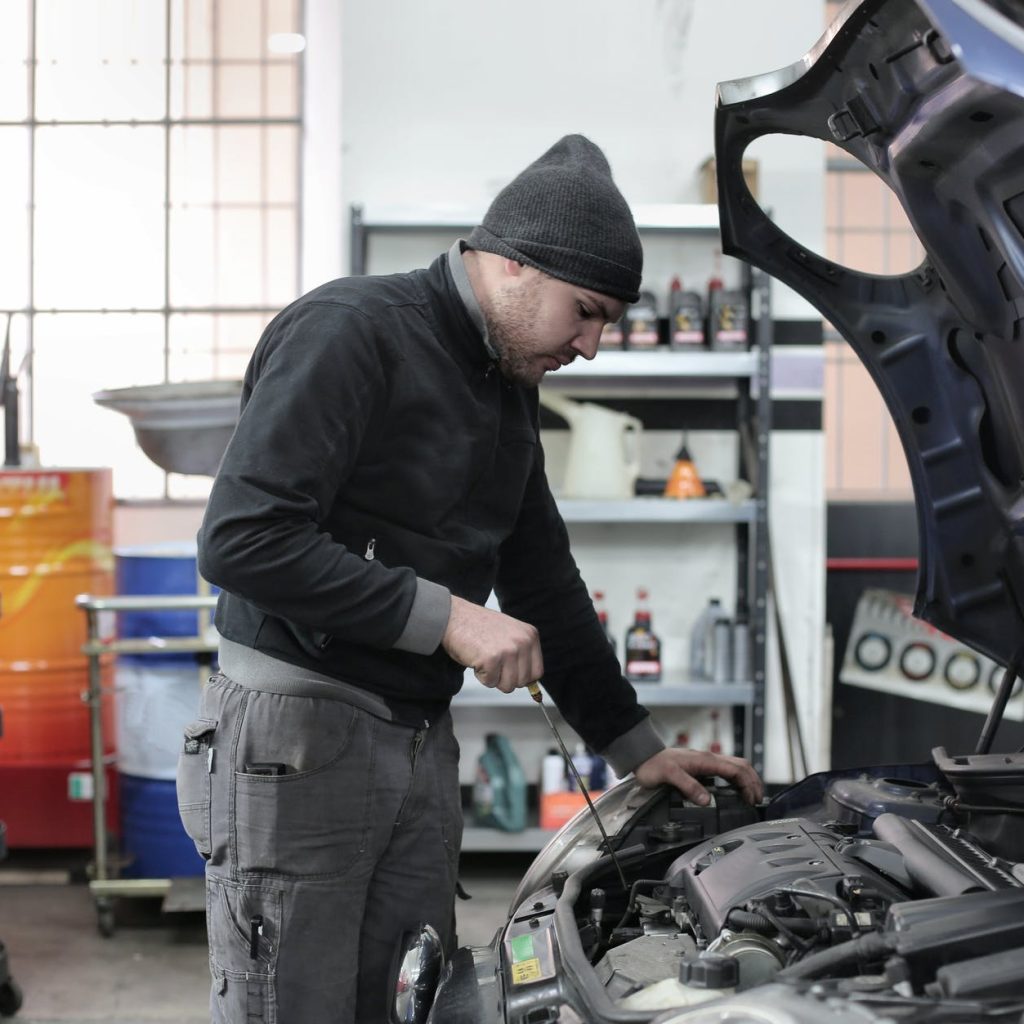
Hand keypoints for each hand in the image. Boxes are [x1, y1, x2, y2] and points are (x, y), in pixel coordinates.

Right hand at [442, 596, 543, 692]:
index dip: (521, 676)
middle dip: (505, 678)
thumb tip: (531, 685)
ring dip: (493, 677)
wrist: (454, 617)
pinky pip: (490, 682)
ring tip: (485, 658)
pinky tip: (476, 658)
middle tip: (493, 661)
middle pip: (522, 682)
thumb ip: (522, 654)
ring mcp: (508, 650)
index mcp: (530, 635)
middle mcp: (522, 642)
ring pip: (507, 686)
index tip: (509, 670)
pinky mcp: (491, 659)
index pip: (537, 672)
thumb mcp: (510, 634)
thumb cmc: (478, 627)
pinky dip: (480, 675)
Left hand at [633, 747, 763, 806]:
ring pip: (735, 767)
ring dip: (747, 779)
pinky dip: (737, 779)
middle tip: (758, 800)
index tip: (752, 800)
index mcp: (705, 760)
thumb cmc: (654, 765)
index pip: (736, 770)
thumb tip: (707, 800)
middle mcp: (709, 759)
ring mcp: (706, 762)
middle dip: (753, 781)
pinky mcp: (702, 766)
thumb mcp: (669, 776)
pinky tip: (737, 790)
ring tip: (752, 796)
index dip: (748, 785)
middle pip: (741, 766)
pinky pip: (726, 770)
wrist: (643, 756)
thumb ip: (688, 786)